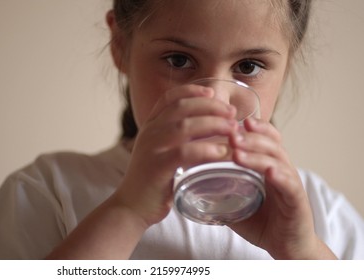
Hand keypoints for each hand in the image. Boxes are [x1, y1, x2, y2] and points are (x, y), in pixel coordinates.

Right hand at [111, 84, 237, 226]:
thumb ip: (176, 138)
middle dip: (211, 106)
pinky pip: (185, 152)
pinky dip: (207, 150)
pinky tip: (222, 152)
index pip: (169, 98)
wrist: (131, 206)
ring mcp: (152, 148)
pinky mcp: (158, 166)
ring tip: (233, 129)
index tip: (211, 92)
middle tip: (231, 113)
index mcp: (150, 126)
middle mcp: (149, 132)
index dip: (191, 90)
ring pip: (186, 126)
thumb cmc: (152, 181)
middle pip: (183, 107)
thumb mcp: (159, 152)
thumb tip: (208, 127)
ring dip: (214, 124)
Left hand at [228, 118, 336, 258]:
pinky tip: (268, 172)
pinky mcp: (298, 202)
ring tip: (238, 152)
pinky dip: (280, 176)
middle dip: (250, 138)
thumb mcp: (237, 202)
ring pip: (278, 162)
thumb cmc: (263, 223)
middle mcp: (282, 171)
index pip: (266, 139)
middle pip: (271, 145)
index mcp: (269, 167)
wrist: (288, 247)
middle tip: (231, 135)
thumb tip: (193, 183)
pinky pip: (289, 186)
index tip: (234, 121)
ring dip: (258, 155)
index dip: (254, 128)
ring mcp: (291, 185)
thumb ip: (220, 191)